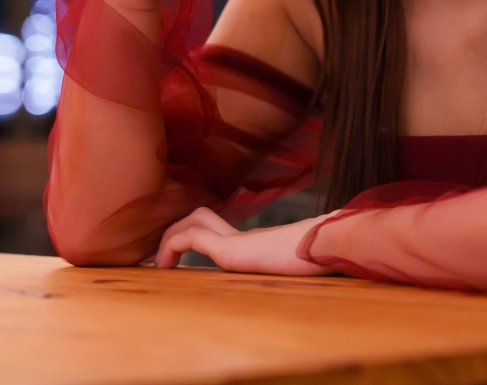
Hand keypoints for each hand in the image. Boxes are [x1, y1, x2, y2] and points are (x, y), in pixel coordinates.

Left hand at [151, 207, 331, 275]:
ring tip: (158, 263)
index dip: (196, 235)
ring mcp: (236, 238)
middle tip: (161, 255)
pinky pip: (190, 238)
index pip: (218, 230)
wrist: (327, 247)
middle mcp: (243, 235)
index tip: (181, 257)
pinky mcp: (230, 248)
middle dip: (176, 229)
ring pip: (192, 221)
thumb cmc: (321, 257)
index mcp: (255, 242)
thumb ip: (291, 264)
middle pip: (201, 216)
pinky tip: (166, 265)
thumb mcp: (300, 266)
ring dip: (170, 237)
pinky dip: (172, 245)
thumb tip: (301, 271)